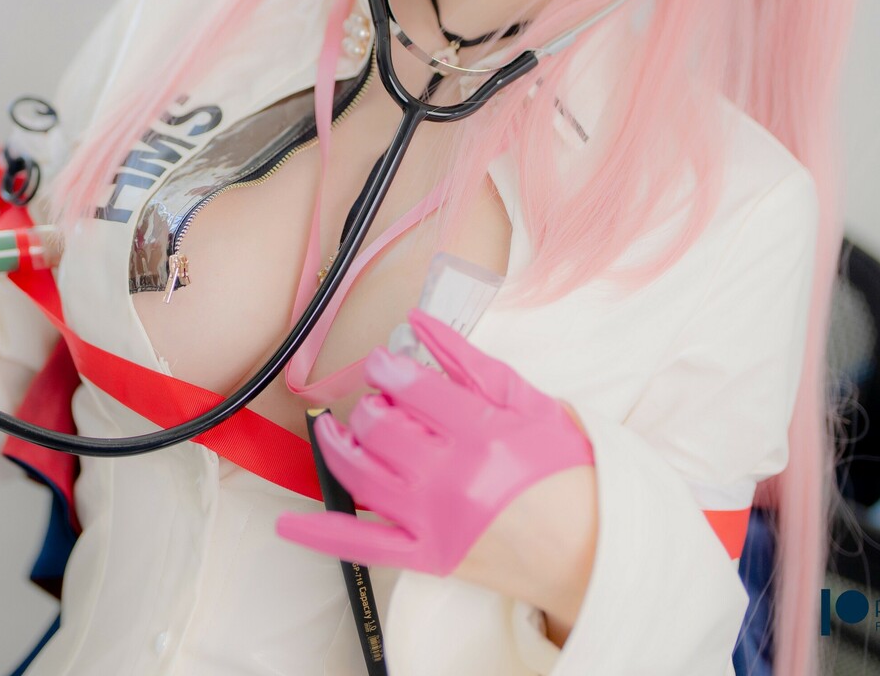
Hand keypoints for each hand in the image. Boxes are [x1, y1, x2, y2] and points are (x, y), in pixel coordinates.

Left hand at [275, 309, 594, 577]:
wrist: (592, 547)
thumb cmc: (565, 472)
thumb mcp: (530, 404)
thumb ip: (470, 363)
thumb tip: (420, 323)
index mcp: (481, 435)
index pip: (413, 389)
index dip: (389, 368)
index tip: (383, 362)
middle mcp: (450, 480)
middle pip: (381, 429)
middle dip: (371, 405)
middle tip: (380, 398)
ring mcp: (435, 523)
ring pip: (363, 476)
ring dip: (340, 446)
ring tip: (340, 429)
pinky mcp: (428, 557)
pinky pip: (363, 547)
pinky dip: (321, 535)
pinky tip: (287, 524)